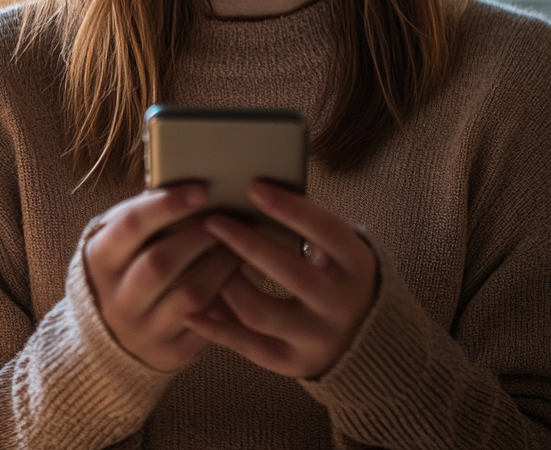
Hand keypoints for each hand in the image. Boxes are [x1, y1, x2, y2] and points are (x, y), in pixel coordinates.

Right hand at [84, 184, 241, 371]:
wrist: (109, 334)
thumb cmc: (126, 265)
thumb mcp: (120, 239)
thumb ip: (147, 215)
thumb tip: (194, 185)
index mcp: (99, 261)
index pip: (131, 225)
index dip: (167, 205)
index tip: (202, 189)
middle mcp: (116, 300)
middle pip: (161, 263)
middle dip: (200, 236)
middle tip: (231, 217)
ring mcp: (142, 332)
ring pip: (190, 296)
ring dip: (222, 265)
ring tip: (241, 244)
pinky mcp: (169, 355)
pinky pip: (207, 325)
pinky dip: (227, 298)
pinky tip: (241, 277)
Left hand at [185, 180, 377, 378]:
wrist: (359, 334)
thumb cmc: (334, 272)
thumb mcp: (335, 247)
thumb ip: (305, 223)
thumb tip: (253, 191)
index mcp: (356, 266)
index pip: (325, 231)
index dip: (290, 208)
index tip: (253, 187)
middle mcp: (341, 305)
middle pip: (292, 273)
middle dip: (248, 245)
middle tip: (213, 221)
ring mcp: (316, 339)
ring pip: (260, 313)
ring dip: (226, 282)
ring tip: (203, 258)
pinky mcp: (290, 362)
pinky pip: (246, 346)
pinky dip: (216, 328)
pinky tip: (191, 309)